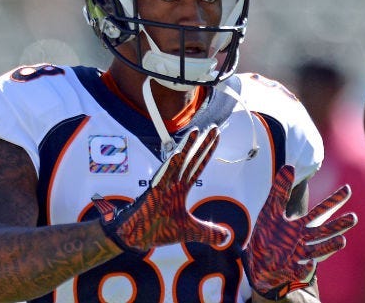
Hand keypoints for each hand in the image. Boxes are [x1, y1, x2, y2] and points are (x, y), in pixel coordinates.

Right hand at [92, 125, 227, 251]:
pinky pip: (163, 177)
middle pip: (192, 159)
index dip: (207, 152)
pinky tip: (177, 154)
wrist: (137, 237)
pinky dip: (170, 166)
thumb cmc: (159, 230)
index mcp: (181, 188)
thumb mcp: (190, 231)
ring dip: (186, 147)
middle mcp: (173, 182)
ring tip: (196, 131)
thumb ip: (209, 232)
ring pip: (177, 162)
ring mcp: (163, 185)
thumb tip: (227, 237)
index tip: (217, 137)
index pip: (198, 166)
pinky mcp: (153, 192)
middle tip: (214, 127)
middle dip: (203, 144)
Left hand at [242, 165, 356, 299]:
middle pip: (323, 232)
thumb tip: (289, 166)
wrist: (257, 261)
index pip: (320, 212)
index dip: (333, 201)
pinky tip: (310, 264)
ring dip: (329, 247)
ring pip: (316, 252)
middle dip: (338, 226)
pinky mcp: (288, 271)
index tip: (348, 189)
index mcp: (301, 226)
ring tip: (342, 241)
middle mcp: (304, 241)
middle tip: (354, 217)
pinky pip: (298, 271)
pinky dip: (305, 269)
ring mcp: (298, 257)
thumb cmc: (268, 234)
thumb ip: (280, 190)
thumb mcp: (271, 209)